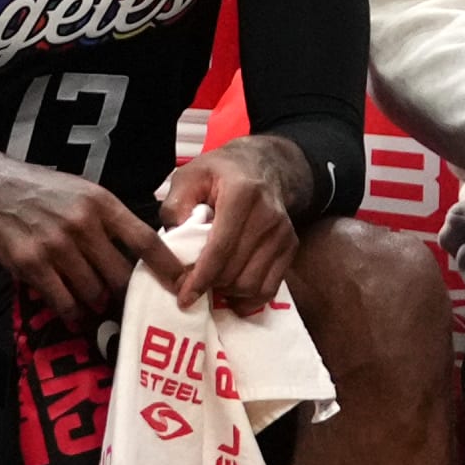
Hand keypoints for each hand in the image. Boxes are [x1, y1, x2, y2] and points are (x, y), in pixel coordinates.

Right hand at [0, 148, 184, 317]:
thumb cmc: (43, 191)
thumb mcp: (84, 192)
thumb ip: (111, 219)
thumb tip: (145, 251)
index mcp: (101, 204)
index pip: (145, 240)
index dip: (168, 267)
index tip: (184, 284)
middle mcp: (82, 224)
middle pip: (120, 275)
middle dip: (124, 293)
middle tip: (126, 301)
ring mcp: (56, 246)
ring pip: (93, 293)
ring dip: (96, 303)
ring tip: (92, 302)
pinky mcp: (32, 264)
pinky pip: (64, 302)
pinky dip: (72, 313)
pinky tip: (73, 313)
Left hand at [156, 136, 305, 314]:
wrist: (260, 165)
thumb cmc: (218, 173)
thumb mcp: (188, 177)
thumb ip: (175, 208)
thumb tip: (174, 248)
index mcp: (241, 194)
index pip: (221, 248)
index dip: (200, 278)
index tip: (184, 297)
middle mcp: (268, 215)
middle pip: (235, 271)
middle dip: (209, 286)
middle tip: (190, 286)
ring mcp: (282, 233)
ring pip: (252, 284)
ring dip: (227, 292)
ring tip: (210, 283)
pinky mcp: (290, 246)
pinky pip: (270, 288)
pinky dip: (248, 298)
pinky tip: (230, 293)